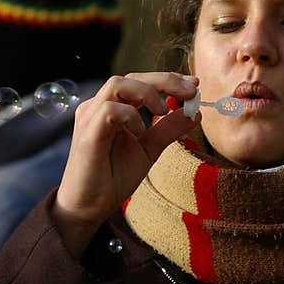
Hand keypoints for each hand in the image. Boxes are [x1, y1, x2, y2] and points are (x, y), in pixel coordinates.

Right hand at [53, 72, 199, 256]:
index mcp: (112, 108)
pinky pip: (108, 110)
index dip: (168, 79)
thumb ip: (168, 130)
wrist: (88, 207)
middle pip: (131, 77)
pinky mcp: (87, 134)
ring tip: (163, 112)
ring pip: (117, 84)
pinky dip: (130, 115)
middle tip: (191, 92)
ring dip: (147, 93)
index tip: (195, 85)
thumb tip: (195, 112)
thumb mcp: (149, 150)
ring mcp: (90, 118)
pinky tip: (140, 133)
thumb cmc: (113, 177)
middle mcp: (98, 107)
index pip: (140, 81)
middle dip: (165, 80)